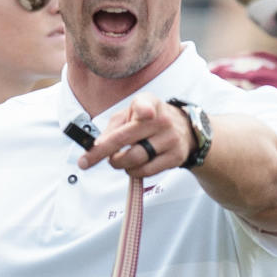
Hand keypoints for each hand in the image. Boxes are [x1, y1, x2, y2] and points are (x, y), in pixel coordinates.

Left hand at [77, 93, 192, 177]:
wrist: (183, 129)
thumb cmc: (147, 120)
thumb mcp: (129, 114)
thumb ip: (112, 127)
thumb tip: (97, 147)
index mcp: (148, 104)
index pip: (145, 106)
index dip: (144, 110)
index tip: (145, 114)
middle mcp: (161, 120)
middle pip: (125, 140)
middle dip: (102, 153)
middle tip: (93, 158)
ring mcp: (170, 139)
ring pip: (134, 160)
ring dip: (119, 164)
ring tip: (120, 160)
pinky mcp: (175, 157)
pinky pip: (146, 171)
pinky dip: (133, 172)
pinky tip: (133, 166)